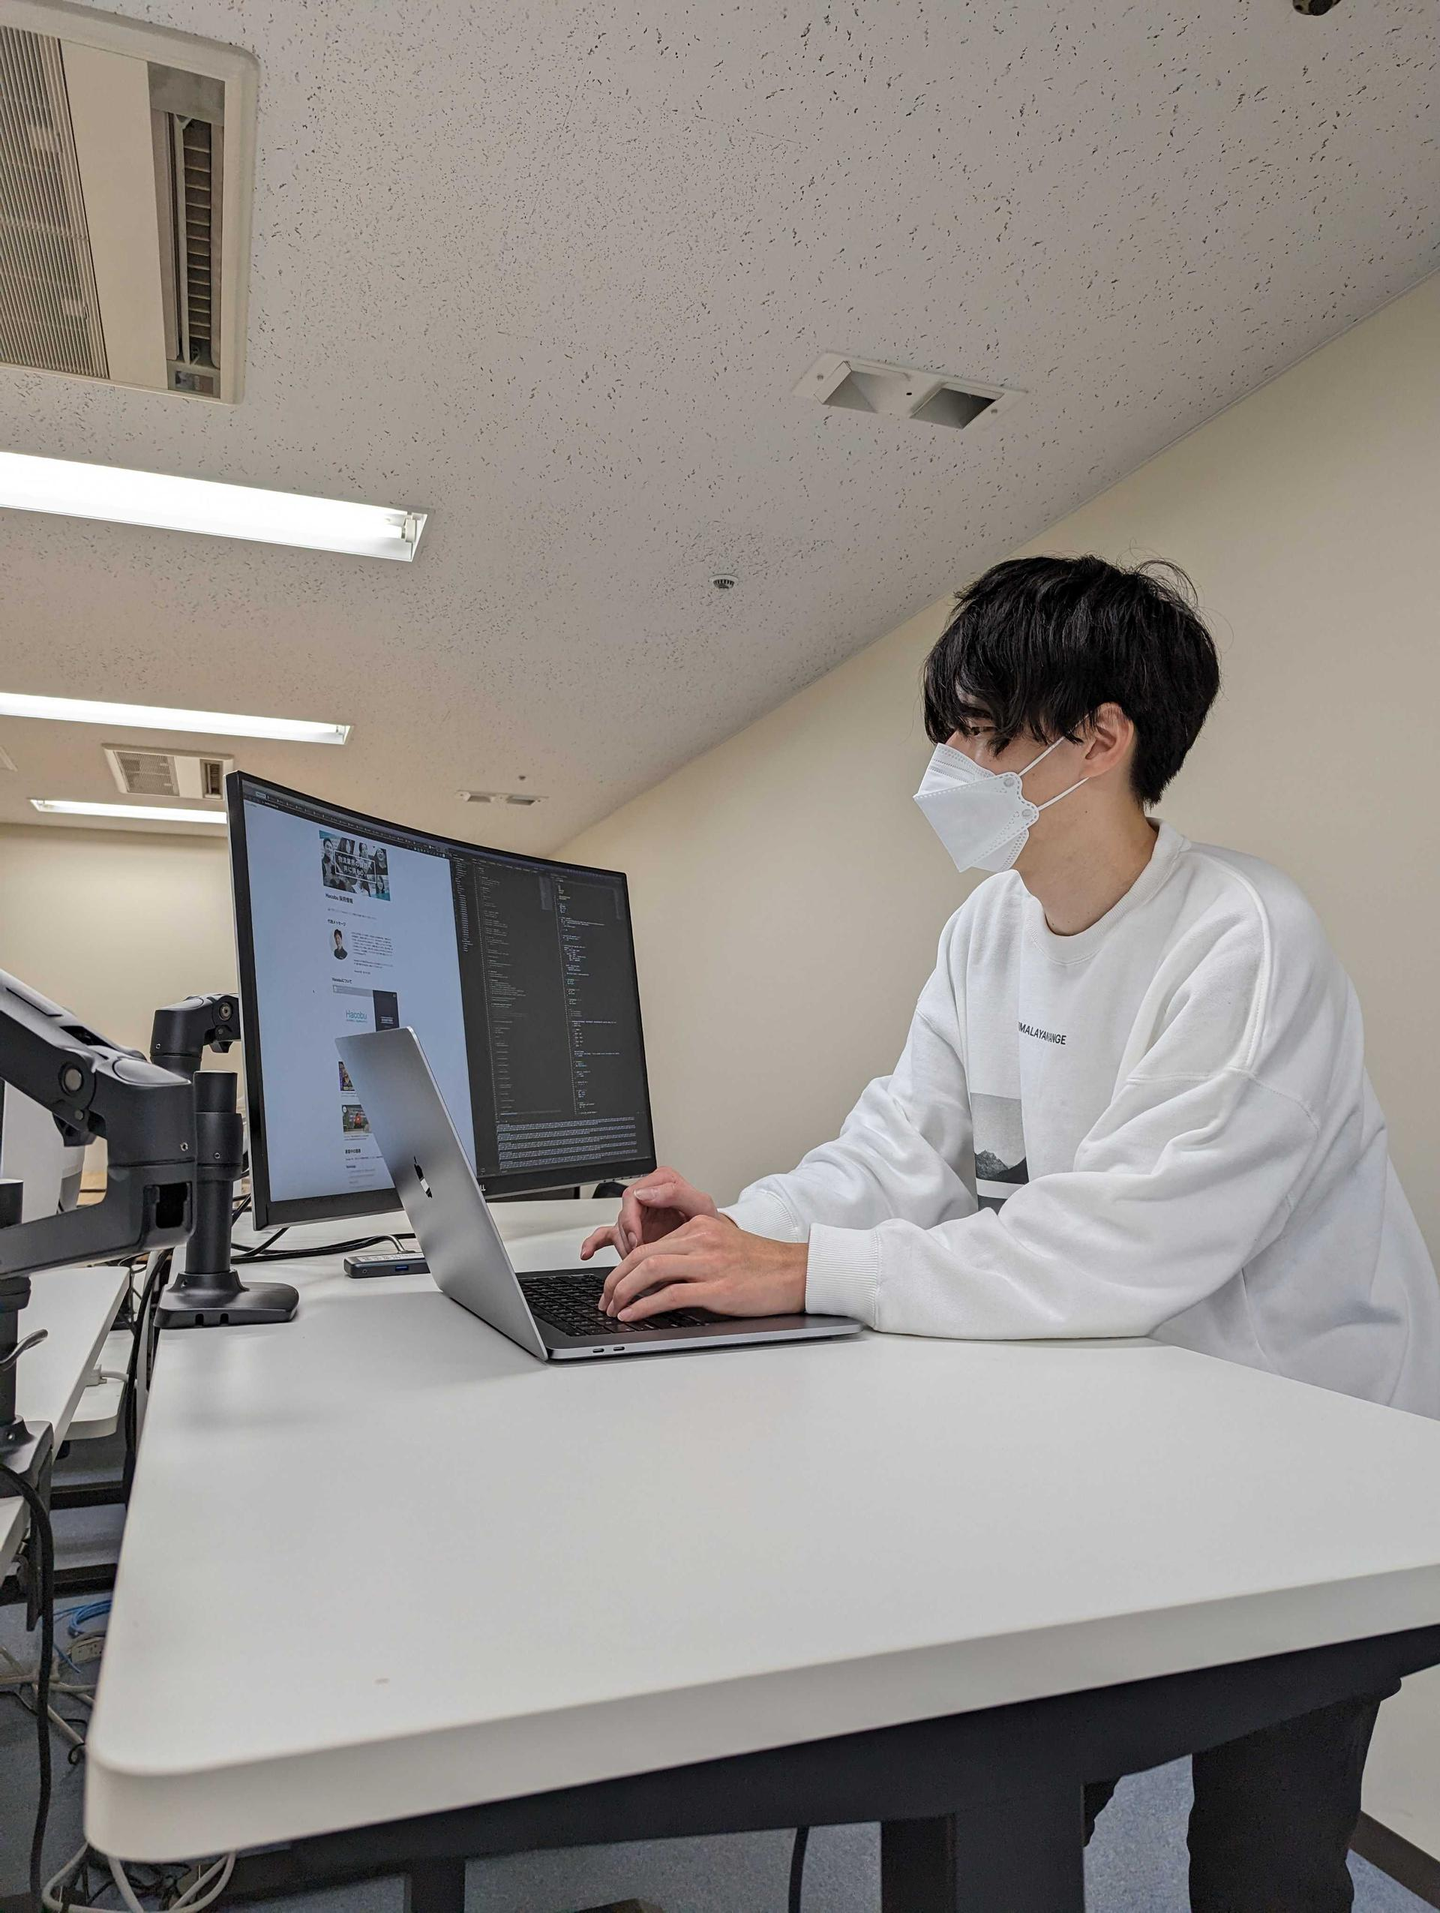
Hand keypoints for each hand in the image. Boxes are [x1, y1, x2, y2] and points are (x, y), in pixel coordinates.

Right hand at [579, 1165, 718, 1262]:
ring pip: (618, 1229)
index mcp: (662, 1182)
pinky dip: (594, 1243)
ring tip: (632, 1263)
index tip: (639, 1239)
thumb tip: (646, 1192)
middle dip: (628, 1237)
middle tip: (636, 1254)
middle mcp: (647, 1196)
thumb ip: (677, 1193)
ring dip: (623, 1247)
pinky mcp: (633, 1232)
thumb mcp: (701, 1206)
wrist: (714, 1247)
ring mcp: (639, 1215)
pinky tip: (587, 1253)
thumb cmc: (712, 1226)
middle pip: (623, 1214)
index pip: (634, 1195)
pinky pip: (606, 1235)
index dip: (632, 1219)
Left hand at [599, 1214, 807, 1321]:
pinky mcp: (718, 1287)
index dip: (622, 1267)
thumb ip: (691, 1254)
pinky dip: (645, 1305)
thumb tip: (656, 1280)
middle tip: (604, 1299)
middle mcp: (701, 1240)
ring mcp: (709, 1263)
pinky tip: (633, 1314)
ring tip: (613, 1308)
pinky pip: (671, 1294)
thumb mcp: (723, 1246)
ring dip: (624, 1291)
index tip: (612, 1286)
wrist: (797, 1272)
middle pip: (642, 1254)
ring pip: (650, 1269)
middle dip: (615, 1280)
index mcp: (700, 1227)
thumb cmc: (763, 1265)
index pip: (648, 1244)